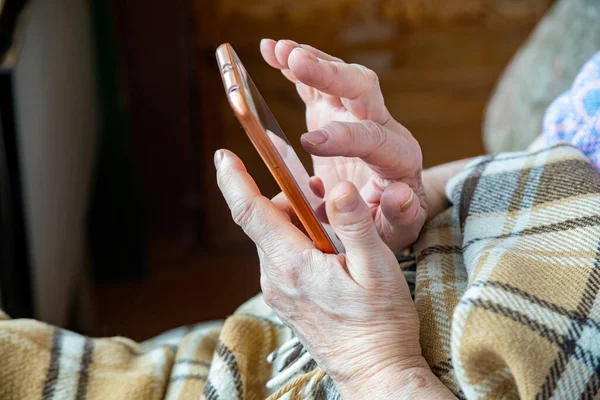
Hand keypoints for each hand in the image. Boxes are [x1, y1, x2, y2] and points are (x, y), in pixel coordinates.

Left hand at [215, 149, 426, 395]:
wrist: (375, 372)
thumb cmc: (381, 322)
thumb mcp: (378, 268)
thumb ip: (356, 225)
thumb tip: (338, 187)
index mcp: (292, 264)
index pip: (251, 212)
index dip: (234, 179)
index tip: (223, 155)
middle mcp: (274, 277)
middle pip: (265, 220)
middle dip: (289, 199)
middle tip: (326, 195)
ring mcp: (277, 291)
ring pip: (273, 238)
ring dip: (296, 221)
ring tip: (335, 228)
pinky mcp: (285, 300)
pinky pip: (280, 257)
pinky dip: (296, 241)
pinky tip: (327, 252)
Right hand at [260, 39, 426, 250]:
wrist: (384, 208)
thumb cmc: (390, 222)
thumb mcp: (399, 230)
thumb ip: (400, 214)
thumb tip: (397, 194)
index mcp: (398, 157)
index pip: (374, 137)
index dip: (343, 136)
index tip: (308, 141)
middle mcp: (381, 126)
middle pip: (361, 89)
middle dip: (329, 74)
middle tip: (297, 61)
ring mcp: (356, 115)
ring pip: (339, 77)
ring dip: (309, 60)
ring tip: (277, 50)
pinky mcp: (334, 112)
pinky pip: (316, 84)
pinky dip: (294, 67)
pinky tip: (271, 52)